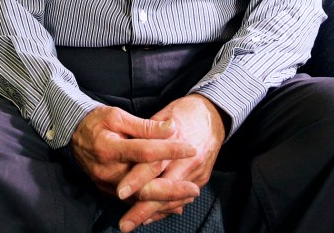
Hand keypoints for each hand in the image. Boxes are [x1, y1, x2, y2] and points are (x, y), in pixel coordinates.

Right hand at [69, 105, 196, 196]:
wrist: (72, 134)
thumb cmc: (96, 121)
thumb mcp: (117, 115)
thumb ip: (144, 125)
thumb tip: (171, 128)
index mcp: (108, 148)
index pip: (144, 152)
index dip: (169, 150)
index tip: (190, 148)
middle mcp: (107, 171)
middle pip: (143, 187)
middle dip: (171, 190)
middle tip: (194, 189)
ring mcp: (106, 184)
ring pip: (139, 199)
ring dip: (165, 201)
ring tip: (187, 197)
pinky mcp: (107, 191)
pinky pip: (133, 202)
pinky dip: (153, 204)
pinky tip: (171, 204)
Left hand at [116, 94, 226, 230]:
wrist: (213, 115)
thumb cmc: (183, 112)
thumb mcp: (164, 115)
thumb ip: (147, 132)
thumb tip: (127, 143)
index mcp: (176, 143)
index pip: (153, 165)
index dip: (136, 179)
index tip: (120, 192)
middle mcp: (188, 162)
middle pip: (163, 190)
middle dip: (143, 209)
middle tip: (125, 224)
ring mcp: (197, 173)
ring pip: (173, 199)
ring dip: (153, 213)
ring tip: (133, 223)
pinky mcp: (201, 179)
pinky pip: (182, 198)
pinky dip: (166, 208)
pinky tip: (150, 216)